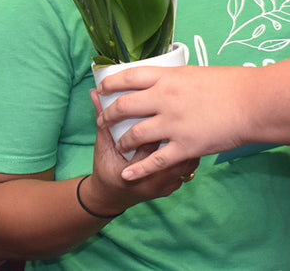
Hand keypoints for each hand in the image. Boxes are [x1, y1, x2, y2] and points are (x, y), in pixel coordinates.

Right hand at [87, 90, 201, 205]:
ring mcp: (164, 187)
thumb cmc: (107, 168)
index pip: (150, 146)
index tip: (163, 106)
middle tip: (182, 110)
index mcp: (131, 173)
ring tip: (192, 120)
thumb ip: (103, 120)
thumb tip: (95, 92)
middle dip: (179, 132)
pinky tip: (193, 135)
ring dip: (189, 140)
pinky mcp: (173, 188)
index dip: (158, 125)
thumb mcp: (103, 147)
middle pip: (173, 154)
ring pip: (186, 162)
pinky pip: (189, 167)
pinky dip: (191, 151)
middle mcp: (151, 183)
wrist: (113, 197)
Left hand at [95, 66, 242, 180]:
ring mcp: (173, 124)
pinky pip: (154, 161)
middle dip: (110, 114)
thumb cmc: (235, 85)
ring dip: (123, 142)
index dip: (111, 83)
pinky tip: (128, 174)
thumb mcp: (199, 74)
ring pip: (135, 135)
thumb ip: (178, 80)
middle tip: (104, 119)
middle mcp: (165, 99)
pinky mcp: (184, 146)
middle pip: (125, 106)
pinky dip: (138, 169)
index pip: (129, 76)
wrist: (254, 103)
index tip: (103, 88)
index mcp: (170, 77)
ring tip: (120, 145)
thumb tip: (167, 82)